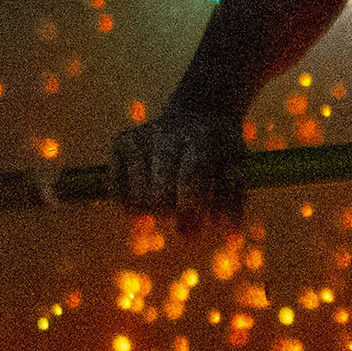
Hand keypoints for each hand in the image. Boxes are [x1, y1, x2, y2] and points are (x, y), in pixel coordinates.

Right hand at [112, 99, 245, 224]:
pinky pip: (115, 189)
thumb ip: (232, 204)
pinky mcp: (121, 141)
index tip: (194, 217)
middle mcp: (166, 134)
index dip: (191, 210)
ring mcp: (140, 136)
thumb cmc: (220, 152)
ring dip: (151, 211)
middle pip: (159, 197)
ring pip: (135, 198)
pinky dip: (129, 202)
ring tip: (165, 201)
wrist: (200, 113)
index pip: (188, 182)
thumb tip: (230, 236)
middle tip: (180, 209)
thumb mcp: (236, 171)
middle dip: (171, 213)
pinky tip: (145, 195)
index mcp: (199, 140)